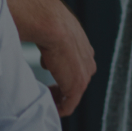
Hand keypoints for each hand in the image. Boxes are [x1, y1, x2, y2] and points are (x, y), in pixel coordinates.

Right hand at [30, 0, 96, 115]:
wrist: (51, 24)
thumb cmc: (46, 21)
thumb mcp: (53, 30)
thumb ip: (53, 42)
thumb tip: (44, 49)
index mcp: (84, 47)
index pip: (76, 67)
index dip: (61, 75)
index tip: (47, 78)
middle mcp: (89, 61)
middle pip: (75, 82)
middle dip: (60, 88)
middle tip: (44, 91)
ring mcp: (85, 75)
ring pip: (72, 95)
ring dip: (58, 98)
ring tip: (43, 97)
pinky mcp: (77, 86)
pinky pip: (68, 105)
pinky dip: (58, 109)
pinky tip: (46, 106)